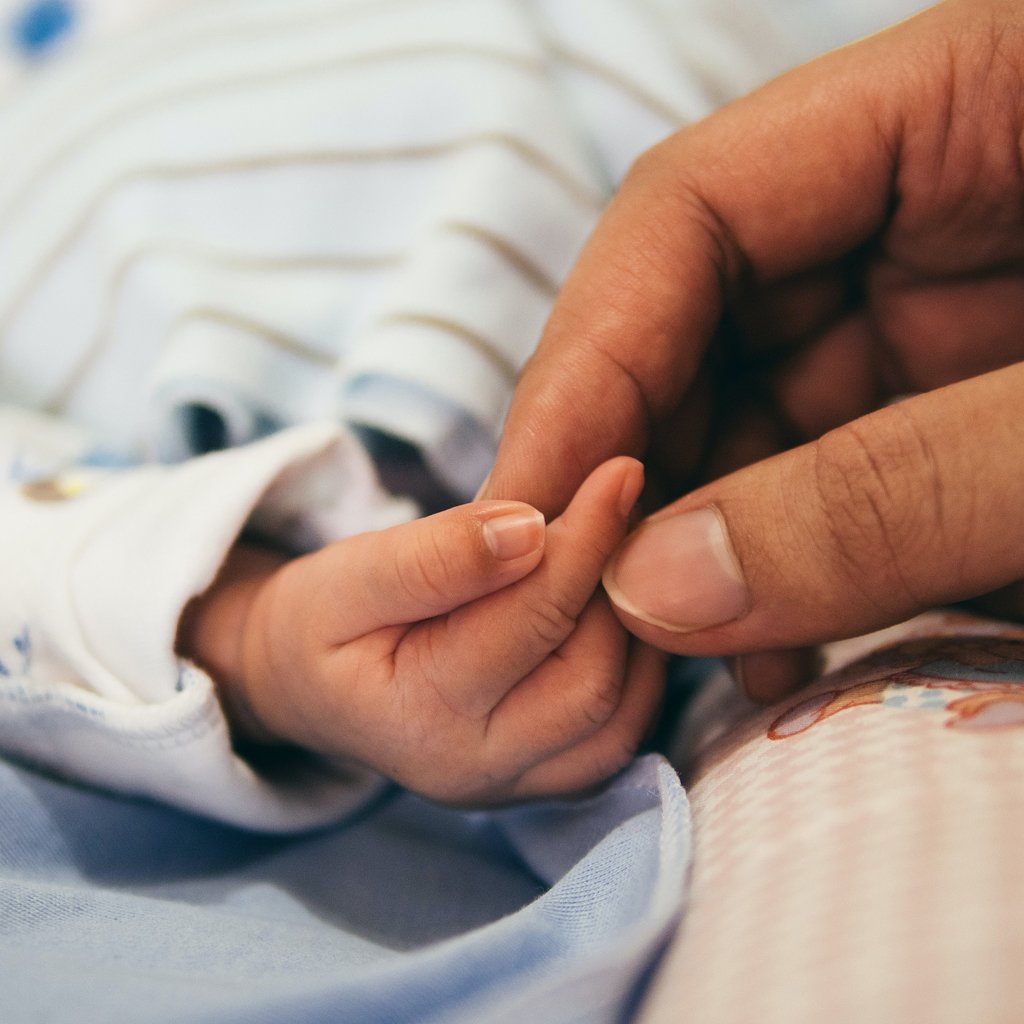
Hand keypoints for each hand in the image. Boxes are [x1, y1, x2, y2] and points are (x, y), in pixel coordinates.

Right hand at [178, 458, 662, 805]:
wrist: (310, 685)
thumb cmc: (323, 623)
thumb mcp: (351, 575)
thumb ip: (434, 556)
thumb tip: (531, 529)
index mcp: (420, 717)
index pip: (531, 619)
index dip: (585, 539)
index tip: (619, 471)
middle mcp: (477, 771)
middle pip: (591, 678)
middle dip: (616, 587)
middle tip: (624, 510)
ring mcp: (515, 786)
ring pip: (621, 713)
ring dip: (635, 628)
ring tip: (618, 553)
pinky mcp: (543, 781)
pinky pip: (620, 732)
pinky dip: (635, 667)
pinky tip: (614, 607)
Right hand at [485, 0, 1023, 698]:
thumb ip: (894, 497)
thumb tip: (660, 587)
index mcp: (972, 101)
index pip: (692, 206)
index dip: (589, 359)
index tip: (530, 503)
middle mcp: (930, 200)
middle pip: (704, 319)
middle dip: (637, 469)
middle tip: (591, 606)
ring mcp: (945, 305)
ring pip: (759, 412)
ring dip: (704, 541)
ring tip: (676, 654)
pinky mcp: (964, 401)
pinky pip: (837, 471)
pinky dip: (788, 563)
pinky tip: (766, 646)